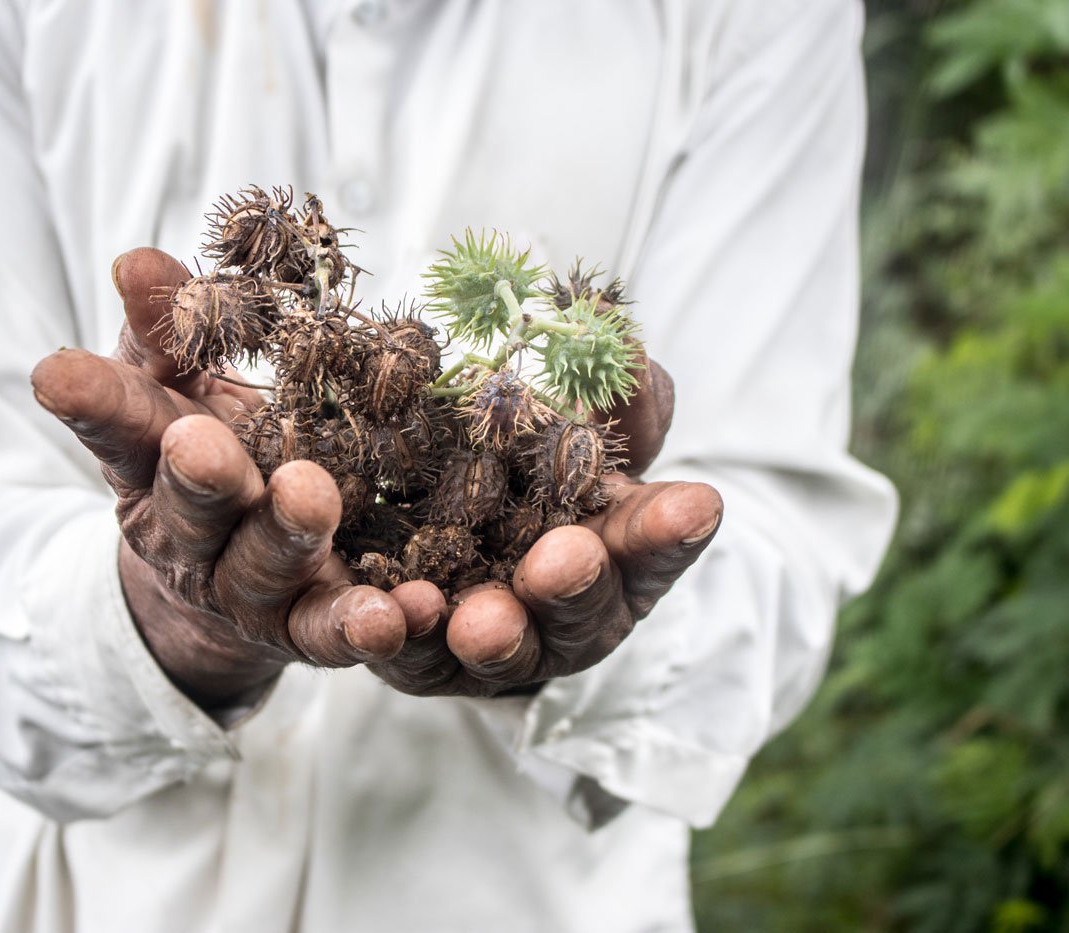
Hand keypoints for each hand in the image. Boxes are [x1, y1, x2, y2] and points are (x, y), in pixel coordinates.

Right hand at [31, 248, 408, 709]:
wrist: (224, 586)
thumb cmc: (209, 454)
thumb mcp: (179, 390)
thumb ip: (166, 333)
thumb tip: (136, 260)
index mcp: (151, 466)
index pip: (116, 425)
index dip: (89, 402)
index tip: (55, 374)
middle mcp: (190, 537)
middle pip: (192, 508)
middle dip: (198, 476)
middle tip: (202, 443)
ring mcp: (247, 591)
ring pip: (262, 568)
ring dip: (287, 536)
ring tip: (310, 498)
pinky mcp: (306, 631)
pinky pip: (333, 632)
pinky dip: (364, 626)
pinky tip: (398, 614)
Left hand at [370, 354, 722, 695]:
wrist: (419, 533)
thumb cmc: (525, 475)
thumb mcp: (571, 427)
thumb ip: (607, 393)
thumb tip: (619, 328)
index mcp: (614, 557)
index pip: (653, 546)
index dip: (671, 528)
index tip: (693, 502)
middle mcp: (565, 617)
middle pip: (580, 613)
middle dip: (575, 586)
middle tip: (567, 558)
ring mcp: (496, 648)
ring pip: (500, 649)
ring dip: (494, 633)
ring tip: (478, 617)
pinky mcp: (421, 662)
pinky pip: (409, 656)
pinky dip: (400, 637)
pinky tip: (386, 614)